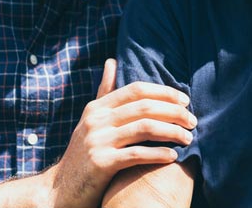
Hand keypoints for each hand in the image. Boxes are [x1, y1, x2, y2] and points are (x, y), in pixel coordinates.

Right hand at [41, 59, 195, 207]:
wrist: (58, 191)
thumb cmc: (83, 154)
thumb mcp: (91, 121)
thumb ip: (104, 93)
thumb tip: (112, 61)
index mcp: (97, 108)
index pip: (137, 90)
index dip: (164, 92)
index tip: (185, 101)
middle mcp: (96, 120)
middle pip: (145, 107)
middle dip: (174, 112)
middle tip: (193, 121)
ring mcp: (97, 141)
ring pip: (144, 128)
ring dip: (172, 132)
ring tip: (188, 138)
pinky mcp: (100, 164)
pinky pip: (136, 154)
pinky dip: (158, 154)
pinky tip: (173, 156)